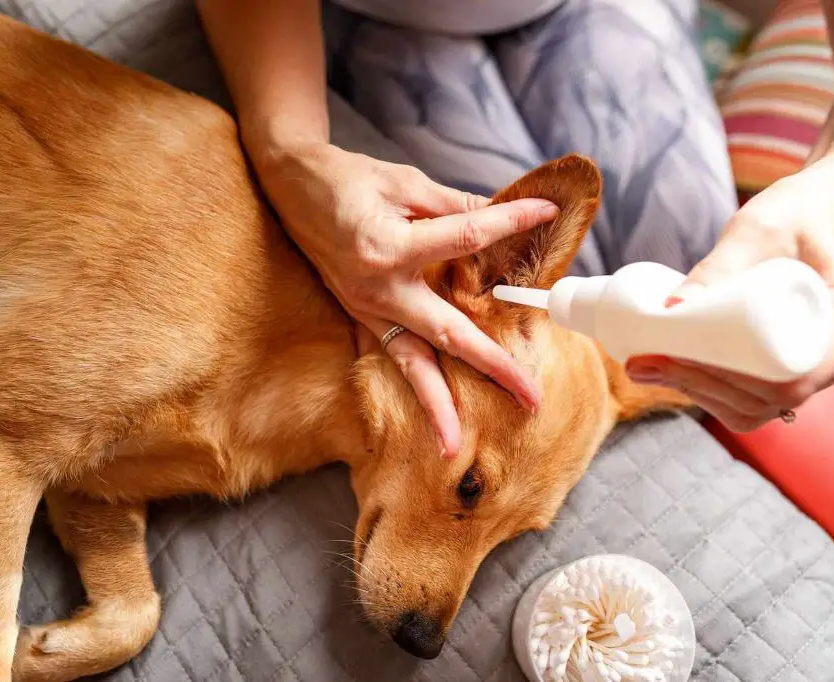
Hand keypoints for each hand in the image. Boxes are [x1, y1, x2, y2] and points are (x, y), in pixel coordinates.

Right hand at [255, 142, 558, 455]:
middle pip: (447, 335)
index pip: (465, 238)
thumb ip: (453, 206)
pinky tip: (434, 414)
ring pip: (410, 365)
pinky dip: (415, 385)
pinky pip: (393, 356)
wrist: (289, 186)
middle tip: (530, 396)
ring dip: (438, 407)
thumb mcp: (403, 181)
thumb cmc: (345, 178)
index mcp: (388, 248)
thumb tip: (503, 216)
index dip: (508, 223)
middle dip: (492, 367)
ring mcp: (366, 309)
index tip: (544, 212)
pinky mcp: (360, 316)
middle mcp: (377, 290)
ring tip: (458, 447)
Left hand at [625, 163, 833, 430]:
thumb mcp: (756, 231)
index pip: (792, 379)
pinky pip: (760, 399)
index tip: (674, 359)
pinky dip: (714, 392)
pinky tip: (673, 373)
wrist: (818, 213)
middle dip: (700, 386)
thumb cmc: (794, 213)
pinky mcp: (805, 369)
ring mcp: (830, 367)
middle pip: (770, 398)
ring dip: (701, 393)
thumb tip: (670, 308)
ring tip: (649, 364)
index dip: (728, 380)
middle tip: (645, 362)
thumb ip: (718, 266)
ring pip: (761, 405)